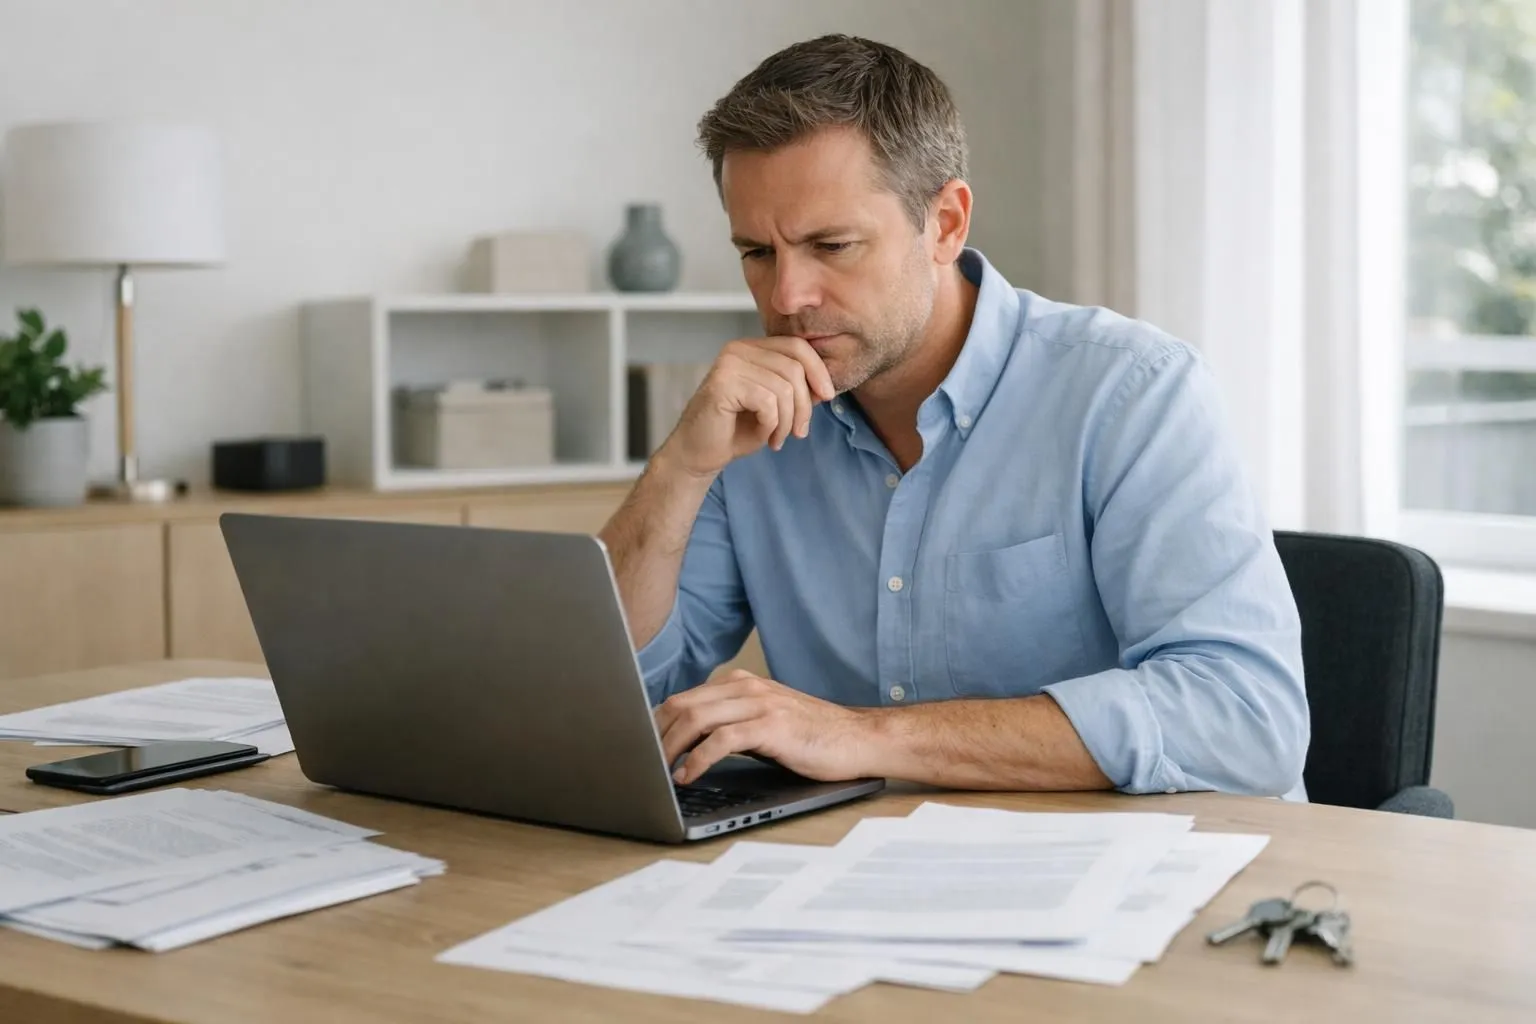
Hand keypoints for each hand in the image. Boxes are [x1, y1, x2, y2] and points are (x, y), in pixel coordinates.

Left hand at [656, 670, 878, 784]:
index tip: (639, 750)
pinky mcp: (771, 726)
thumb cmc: (811, 736)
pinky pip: (721, 740)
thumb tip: (685, 745)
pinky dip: (697, 759)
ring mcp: (759, 704)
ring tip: (658, 772)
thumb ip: (729, 725)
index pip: (683, 699)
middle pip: (681, 705)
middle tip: (641, 765)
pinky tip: (688, 776)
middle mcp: (746, 688)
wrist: (857, 738)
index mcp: (740, 684)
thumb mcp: (763, 724)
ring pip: (696, 719)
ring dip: (669, 748)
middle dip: (655, 736)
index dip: (655, 725)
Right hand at [658, 337, 835, 478]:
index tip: (827, 397)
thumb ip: (797, 389)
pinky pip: (768, 402)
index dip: (818, 371)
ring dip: (788, 421)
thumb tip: (826, 386)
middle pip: (794, 368)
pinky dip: (772, 425)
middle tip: (799, 432)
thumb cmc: (736, 430)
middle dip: (805, 405)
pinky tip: (765, 438)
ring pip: (784, 388)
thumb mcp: (775, 405)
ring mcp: (728, 364)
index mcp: (751, 348)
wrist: (700, 453)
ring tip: (778, 438)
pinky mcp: (722, 384)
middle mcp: (738, 349)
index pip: (797, 346)